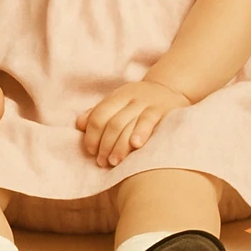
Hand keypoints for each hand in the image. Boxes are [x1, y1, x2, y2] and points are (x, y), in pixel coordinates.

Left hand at [76, 80, 190, 167]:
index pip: (99, 115)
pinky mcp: (163, 110)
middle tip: (102, 162)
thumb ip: (100, 112)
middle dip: (104, 144)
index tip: (91, 151)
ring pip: (127, 124)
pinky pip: (149, 121)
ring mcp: (147, 103)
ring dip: (118, 145)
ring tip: (114, 162)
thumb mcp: (119, 102)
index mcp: (117, 96)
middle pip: (112, 122)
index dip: (92, 134)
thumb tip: (79, 124)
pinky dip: (140, 132)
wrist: (170, 89)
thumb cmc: (140, 101)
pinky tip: (135, 145)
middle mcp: (131, 98)